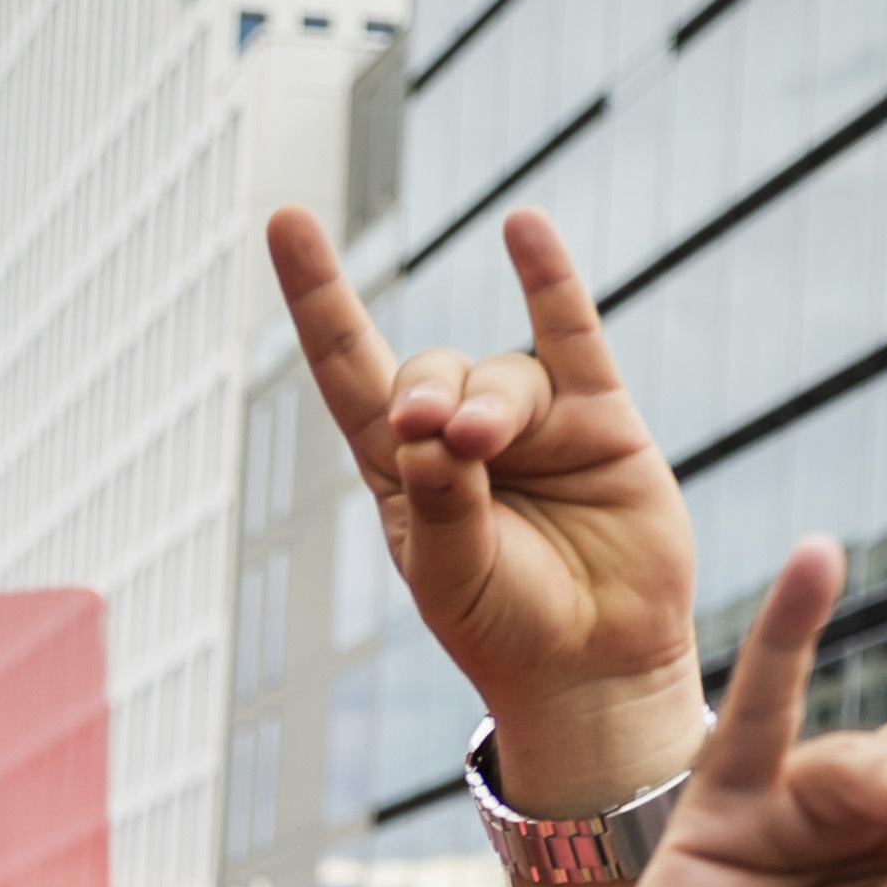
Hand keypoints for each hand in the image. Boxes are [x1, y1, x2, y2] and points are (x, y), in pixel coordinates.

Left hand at [270, 204, 706, 813]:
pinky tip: (524, 230)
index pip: (346, 367)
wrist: (594, 668)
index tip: (287, 218)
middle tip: (436, 437)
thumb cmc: (505, 630)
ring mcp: (532, 420)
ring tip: (484, 447)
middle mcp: (459, 432)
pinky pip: (570, 333)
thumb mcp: (450, 577)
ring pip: (499, 373)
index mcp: (399, 469)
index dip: (317, 296)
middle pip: (426, 370)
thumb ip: (438, 504)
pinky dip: (549, 279)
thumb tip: (430, 428)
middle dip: (424, 392)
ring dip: (489, 402)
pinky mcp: (599, 418)